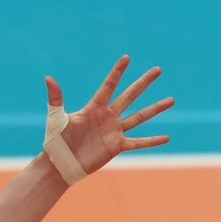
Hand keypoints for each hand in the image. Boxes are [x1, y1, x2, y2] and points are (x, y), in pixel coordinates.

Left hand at [47, 56, 172, 177]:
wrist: (61, 164)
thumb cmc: (56, 141)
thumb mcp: (56, 118)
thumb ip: (55, 98)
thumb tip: (49, 78)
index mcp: (94, 107)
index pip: (109, 85)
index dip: (117, 71)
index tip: (127, 57)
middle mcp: (108, 116)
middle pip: (130, 95)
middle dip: (144, 82)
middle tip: (158, 70)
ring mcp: (114, 131)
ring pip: (140, 117)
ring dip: (155, 109)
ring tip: (171, 100)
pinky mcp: (117, 147)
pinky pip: (138, 143)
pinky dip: (152, 141)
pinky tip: (166, 137)